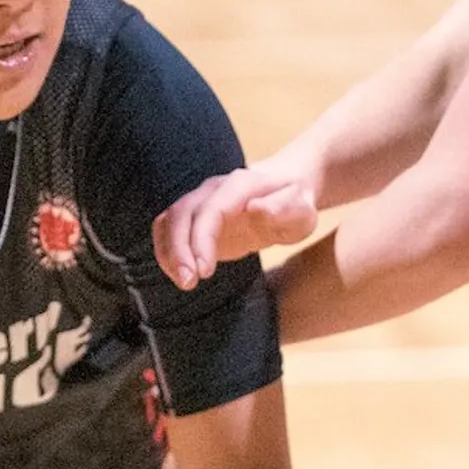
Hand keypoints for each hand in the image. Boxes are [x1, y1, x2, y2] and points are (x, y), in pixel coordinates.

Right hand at [154, 159, 318, 289]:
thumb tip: (255, 208)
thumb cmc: (296, 204)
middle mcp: (214, 189)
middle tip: (188, 283)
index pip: (210, 209)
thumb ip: (283, 208)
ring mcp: (201, 201)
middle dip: (178, 249)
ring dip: (168, 252)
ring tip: (184, 282)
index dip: (201, 239)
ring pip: (169, 221)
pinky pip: (169, 230)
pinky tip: (180, 275)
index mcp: (240, 185)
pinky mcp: (195, 218)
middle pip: (181, 213)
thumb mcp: (301, 210)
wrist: (287, 191)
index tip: (204, 271)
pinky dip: (167, 252)